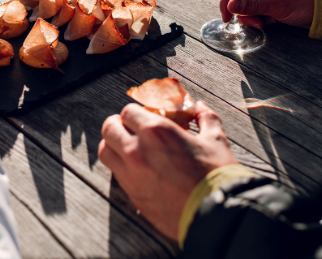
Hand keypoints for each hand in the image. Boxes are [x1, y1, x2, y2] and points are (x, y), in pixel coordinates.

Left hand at [98, 101, 236, 239]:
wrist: (214, 215)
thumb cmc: (216, 176)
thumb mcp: (215, 140)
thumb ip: (205, 118)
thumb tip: (199, 107)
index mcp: (155, 131)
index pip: (128, 111)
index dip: (136, 113)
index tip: (145, 118)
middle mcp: (136, 150)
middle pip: (109, 128)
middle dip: (119, 125)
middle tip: (131, 129)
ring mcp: (130, 174)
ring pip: (105, 151)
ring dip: (114, 145)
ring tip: (127, 147)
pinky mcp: (132, 194)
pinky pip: (116, 174)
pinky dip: (121, 167)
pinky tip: (137, 169)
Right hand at [220, 0, 314, 29]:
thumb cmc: (304, 2)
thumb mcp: (277, 5)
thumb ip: (252, 5)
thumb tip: (230, 6)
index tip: (226, 17)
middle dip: (244, 11)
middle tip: (256, 22)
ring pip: (244, 1)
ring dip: (252, 15)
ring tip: (265, 22)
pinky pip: (253, 5)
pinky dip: (258, 15)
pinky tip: (269, 19)